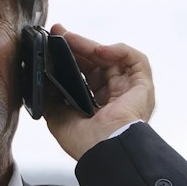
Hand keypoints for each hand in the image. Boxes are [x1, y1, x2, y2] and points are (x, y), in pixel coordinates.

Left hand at [43, 24, 154, 160]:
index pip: (84, 75)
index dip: (70, 58)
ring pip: (112, 58)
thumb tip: (44, 78)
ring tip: (72, 40)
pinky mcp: (143, 86)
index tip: (54, 44)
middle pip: (96, 63)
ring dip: (91, 46)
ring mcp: (129, 91)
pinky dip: (119, 50)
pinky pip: (135, 60)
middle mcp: (114, 97)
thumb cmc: (86, 143)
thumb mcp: (58, 117)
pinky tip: (100, 50)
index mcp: (97, 106)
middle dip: (77, 47)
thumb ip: (52, 97)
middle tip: (60, 35)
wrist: (104, 151)